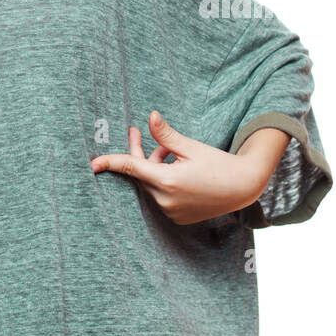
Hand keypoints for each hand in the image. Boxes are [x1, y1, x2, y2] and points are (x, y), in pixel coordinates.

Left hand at [90, 111, 270, 224]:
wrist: (243, 187)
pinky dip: (164, 182)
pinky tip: (178, 169)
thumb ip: (166, 135)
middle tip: (134, 132)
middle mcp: (165, 200)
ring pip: (151, 185)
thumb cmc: (219, 164)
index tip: (92, 164)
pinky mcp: (177, 218)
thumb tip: (150, 117)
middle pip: (141, 175)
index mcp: (167, 180)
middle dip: (140, 154)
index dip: (110, 163)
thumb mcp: (191, 146)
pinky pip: (161, 197)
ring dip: (155, 168)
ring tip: (170, 151)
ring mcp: (171, 212)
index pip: (131, 168)